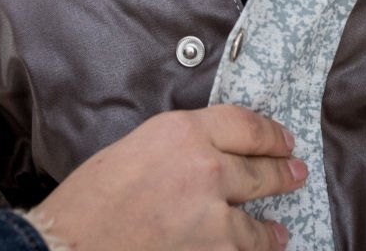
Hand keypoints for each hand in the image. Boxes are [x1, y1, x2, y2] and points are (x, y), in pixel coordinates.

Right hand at [30, 106, 305, 250]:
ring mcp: (212, 217)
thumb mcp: (137, 147)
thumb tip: (214, 156)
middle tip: (295, 173)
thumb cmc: (89, 200)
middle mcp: (206, 168)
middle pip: (261, 169)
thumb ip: (180, 147)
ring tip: (279, 231)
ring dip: (268, 230)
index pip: (246, 125)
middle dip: (282, 173)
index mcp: (183, 131)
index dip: (272, 135)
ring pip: (255, 224)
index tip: (284, 141)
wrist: (70, 246)